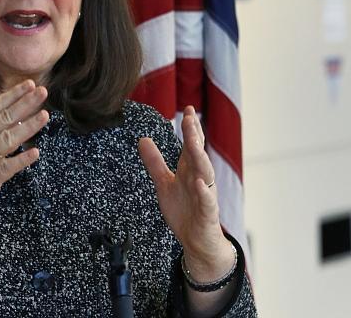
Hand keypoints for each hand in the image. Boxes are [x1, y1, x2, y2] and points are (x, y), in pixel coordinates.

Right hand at [0, 80, 48, 231]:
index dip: (12, 95)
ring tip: (45, 115)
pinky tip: (35, 152)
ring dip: (27, 127)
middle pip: (3, 119)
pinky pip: (6, 167)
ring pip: (7, 139)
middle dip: (24, 104)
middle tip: (43, 91)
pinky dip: (21, 160)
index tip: (29, 84)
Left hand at [138, 106, 233, 280]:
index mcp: (190, 170)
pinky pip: (207, 202)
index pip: (191, 145)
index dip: (190, 129)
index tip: (188, 109)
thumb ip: (155, 162)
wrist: (196, 241)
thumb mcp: (164, 183)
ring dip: (199, 157)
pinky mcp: (207, 214)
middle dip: (194, 137)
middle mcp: (199, 178)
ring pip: (205, 173)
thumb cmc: (184, 210)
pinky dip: (205, 192)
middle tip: (190, 119)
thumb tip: (143, 139)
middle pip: (197, 154)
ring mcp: (205, 195)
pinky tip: (200, 183)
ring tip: (193, 143)